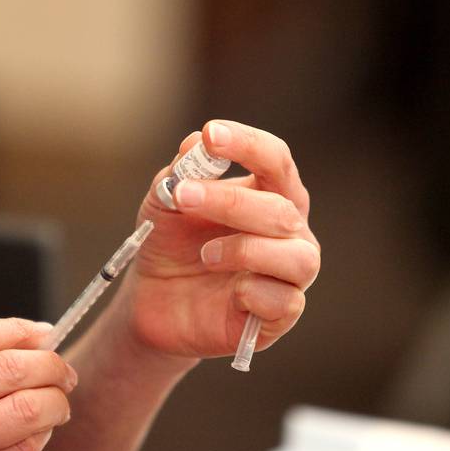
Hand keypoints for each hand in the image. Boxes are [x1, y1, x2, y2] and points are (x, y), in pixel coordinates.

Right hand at [0, 319, 76, 450]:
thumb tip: (24, 339)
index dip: (24, 330)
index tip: (47, 332)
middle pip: (12, 369)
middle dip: (52, 365)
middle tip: (65, 371)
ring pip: (26, 410)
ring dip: (56, 401)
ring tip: (60, 401)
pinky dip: (42, 436)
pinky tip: (41, 430)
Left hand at [123, 120, 319, 358]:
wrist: (153, 300)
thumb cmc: (171, 243)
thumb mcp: (166, 202)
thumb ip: (181, 172)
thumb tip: (196, 142)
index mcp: (270, 193)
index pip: (276, 161)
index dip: (248, 145)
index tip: (212, 135)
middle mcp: (290, 231)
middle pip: (281, 208)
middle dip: (229, 201)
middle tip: (182, 197)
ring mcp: (288, 274)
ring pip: (296, 256)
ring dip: (244, 249)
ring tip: (205, 254)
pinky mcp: (279, 315)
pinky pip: (284, 301)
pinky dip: (251, 291)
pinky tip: (227, 291)